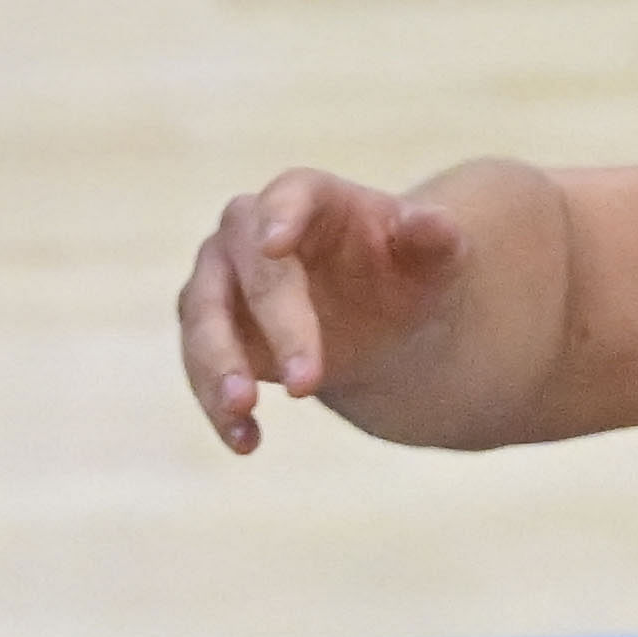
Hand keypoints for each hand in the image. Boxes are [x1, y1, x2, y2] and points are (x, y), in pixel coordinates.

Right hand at [180, 168, 470, 451]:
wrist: (376, 317)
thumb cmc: (404, 274)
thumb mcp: (435, 260)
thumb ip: (435, 239)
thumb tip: (437, 225)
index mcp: (309, 197)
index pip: (289, 195)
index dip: (280, 216)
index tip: (274, 246)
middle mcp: (250, 230)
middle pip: (251, 271)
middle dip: (276, 325)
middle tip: (305, 384)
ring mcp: (220, 280)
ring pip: (202, 317)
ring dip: (218, 366)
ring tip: (244, 409)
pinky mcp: (209, 332)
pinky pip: (200, 366)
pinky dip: (218, 406)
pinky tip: (247, 441)